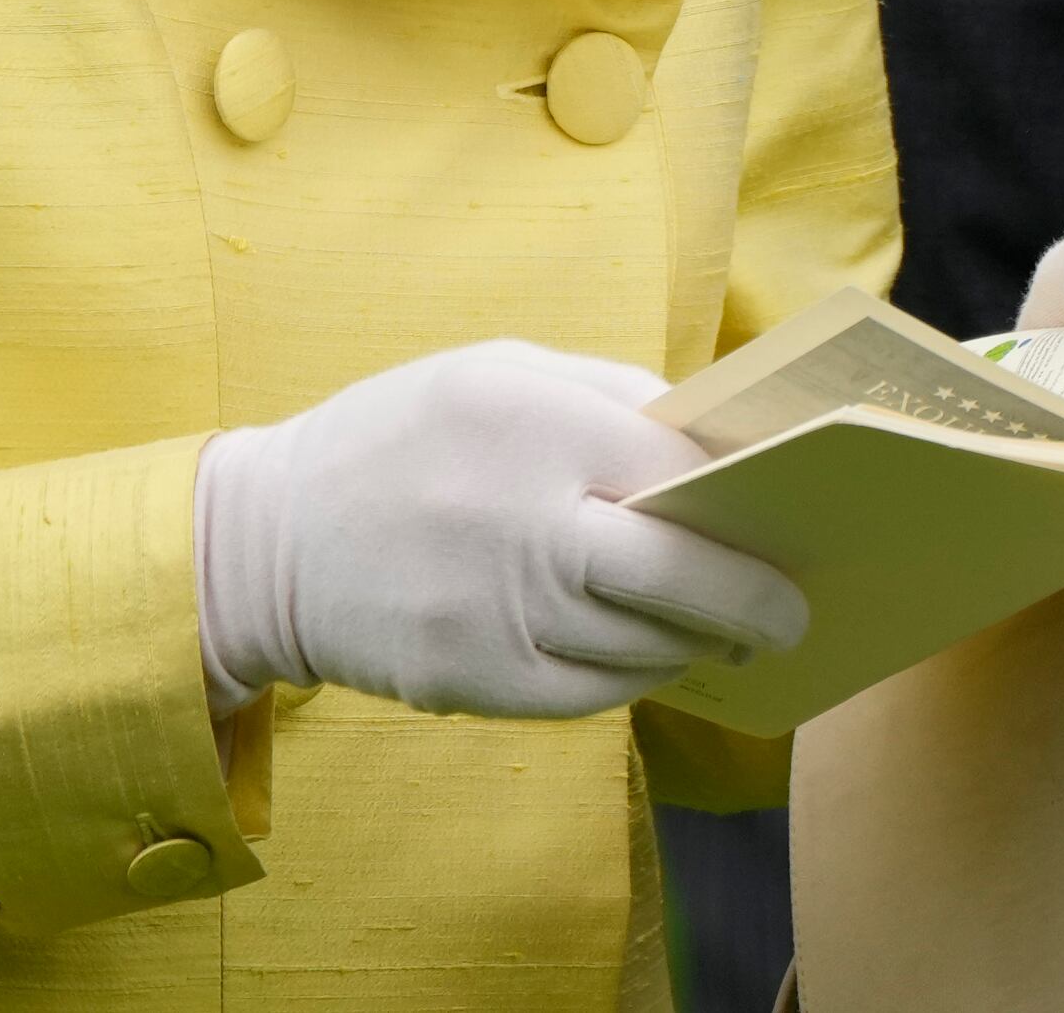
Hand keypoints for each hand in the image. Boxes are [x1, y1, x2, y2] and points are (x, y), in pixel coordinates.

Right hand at [191, 340, 805, 717]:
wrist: (268, 541)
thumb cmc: (404, 438)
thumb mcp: (496, 371)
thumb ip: (608, 393)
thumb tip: (716, 438)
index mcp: (533, 423)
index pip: (681, 472)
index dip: (746, 501)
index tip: (790, 518)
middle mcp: (523, 521)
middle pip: (679, 576)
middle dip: (755, 600)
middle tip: (795, 613)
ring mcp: (500, 613)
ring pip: (643, 645)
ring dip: (699, 642)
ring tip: (729, 630)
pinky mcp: (477, 683)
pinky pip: (593, 693)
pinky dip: (635, 676)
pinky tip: (651, 655)